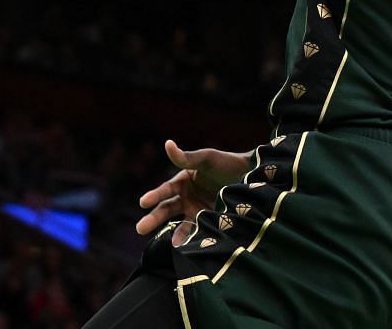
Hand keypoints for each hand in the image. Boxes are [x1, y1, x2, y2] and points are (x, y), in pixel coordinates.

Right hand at [134, 140, 249, 243]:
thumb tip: (167, 143)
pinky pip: (198, 231)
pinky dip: (192, 240)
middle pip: (167, 209)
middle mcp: (187, 197)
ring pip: (180, 224)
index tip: (142, 202)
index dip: (154, 195)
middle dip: (153, 219)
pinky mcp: (209, 222)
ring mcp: (197, 210)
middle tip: (139, 229)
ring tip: (172, 246)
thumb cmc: (226, 163)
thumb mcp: (207, 158)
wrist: (252, 176)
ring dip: (175, 234)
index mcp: (183, 180)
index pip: (165, 190)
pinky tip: (189, 249)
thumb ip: (186, 156)